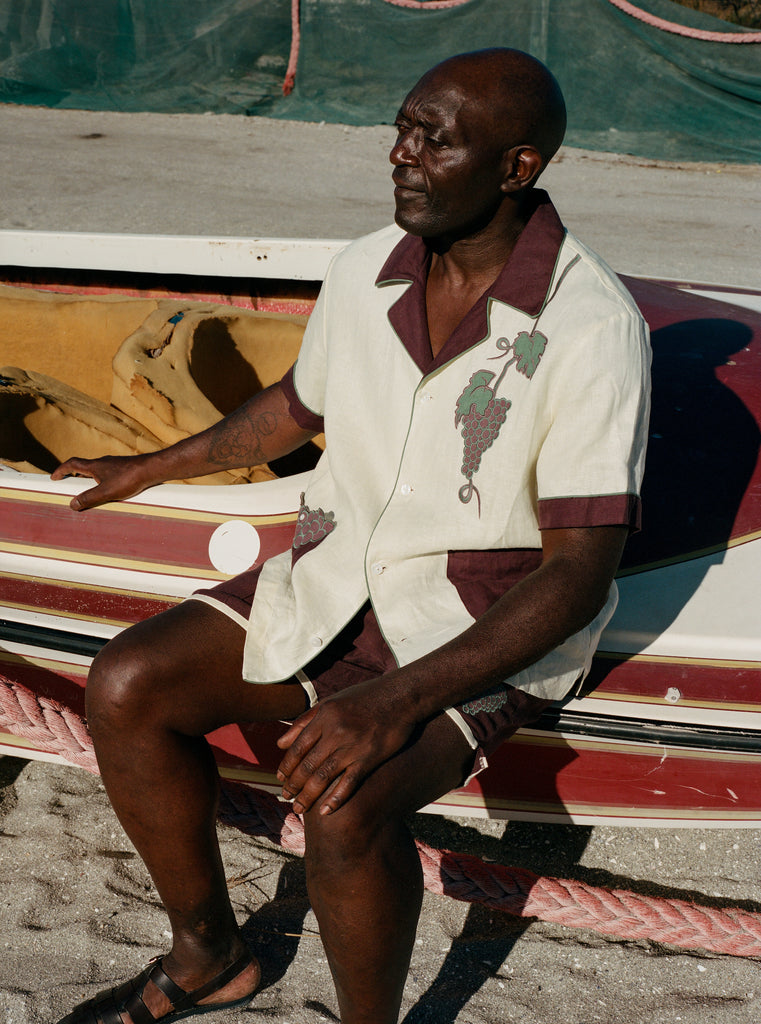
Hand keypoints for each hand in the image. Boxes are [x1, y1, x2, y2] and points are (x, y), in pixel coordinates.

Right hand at [51, 454, 153, 510]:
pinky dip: (104, 481)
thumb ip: (88, 498)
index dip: (61, 470)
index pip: (72, 464)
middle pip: (84, 466)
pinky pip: (110, 474)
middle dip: (75, 475)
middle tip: (70, 484)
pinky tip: (111, 491)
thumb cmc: (129, 478)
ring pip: (98, 471)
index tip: (54, 477)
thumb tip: (72, 504)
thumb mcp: (105, 492)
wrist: (152, 469)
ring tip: (91, 492)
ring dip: (90, 479)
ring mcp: (115, 464)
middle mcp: (103, 462)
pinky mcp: (125, 468)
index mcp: (94, 466)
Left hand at [275, 678, 416, 815]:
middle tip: (286, 797)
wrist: (401, 696)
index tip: (280, 778)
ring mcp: (353, 745)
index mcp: (324, 716)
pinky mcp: (370, 757)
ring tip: (299, 808)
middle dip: (294, 784)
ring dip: (308, 795)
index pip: (298, 746)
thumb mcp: (331, 702)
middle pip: (308, 764)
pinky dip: (336, 798)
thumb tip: (280, 743)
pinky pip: (350, 782)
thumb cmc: (365, 698)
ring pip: (324, 776)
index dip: (287, 765)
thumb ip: (305, 721)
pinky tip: (326, 811)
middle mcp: (335, 731)